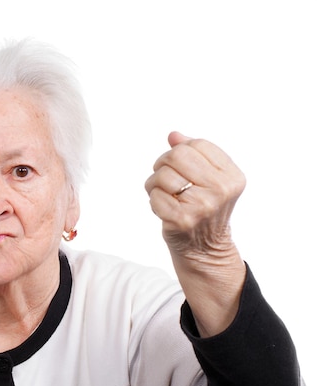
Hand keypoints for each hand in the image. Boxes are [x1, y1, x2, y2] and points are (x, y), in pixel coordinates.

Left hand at [145, 131, 244, 262]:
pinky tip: (164, 209)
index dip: (180, 150)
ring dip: (154, 184)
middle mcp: (221, 190)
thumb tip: (174, 135)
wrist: (204, 250)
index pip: (197, 145)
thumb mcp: (208, 180)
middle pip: (177, 155)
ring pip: (163, 175)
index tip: (178, 165)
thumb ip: (194, 155)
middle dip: (163, 164)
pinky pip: (155, 196)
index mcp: (232, 177)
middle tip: (164, 178)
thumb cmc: (203, 209)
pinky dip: (153, 201)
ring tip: (164, 194)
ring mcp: (202, 206)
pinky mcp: (182, 219)